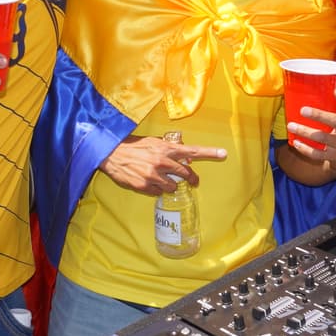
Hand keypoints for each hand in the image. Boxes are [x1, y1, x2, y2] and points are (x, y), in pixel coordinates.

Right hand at [99, 134, 226, 194]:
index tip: (223, 154)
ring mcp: (154, 175)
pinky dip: (156, 189)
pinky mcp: (145, 186)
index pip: (192, 151)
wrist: (111, 154)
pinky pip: (158, 193)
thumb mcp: (153, 143)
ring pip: (173, 186)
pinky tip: (148, 182)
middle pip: (186, 174)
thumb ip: (169, 150)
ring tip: (160, 178)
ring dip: (170, 184)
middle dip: (191, 178)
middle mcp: (162, 162)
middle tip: (193, 181)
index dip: (209, 153)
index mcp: (166, 149)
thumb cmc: (134, 146)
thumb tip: (185, 159)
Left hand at [286, 88, 335, 176]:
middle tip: (302, 110)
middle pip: (333, 122)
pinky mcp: (333, 156)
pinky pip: (317, 154)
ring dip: (304, 131)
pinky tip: (295, 143)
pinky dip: (305, 149)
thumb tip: (325, 86)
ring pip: (321, 137)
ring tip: (291, 126)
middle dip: (318, 115)